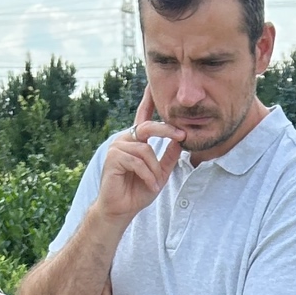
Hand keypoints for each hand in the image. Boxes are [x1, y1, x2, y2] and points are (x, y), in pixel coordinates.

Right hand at [91, 93, 184, 229]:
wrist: (121, 210)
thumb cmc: (138, 191)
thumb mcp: (160, 174)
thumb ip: (169, 157)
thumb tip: (181, 141)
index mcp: (136, 141)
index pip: (142, 117)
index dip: (148, 100)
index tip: (152, 84)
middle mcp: (125, 140)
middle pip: (148, 127)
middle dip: (167, 130)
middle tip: (182, 134)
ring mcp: (117, 147)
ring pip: (145, 150)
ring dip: (154, 170)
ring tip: (155, 184)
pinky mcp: (113, 158)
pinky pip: (137, 161)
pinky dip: (147, 175)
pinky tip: (149, 185)